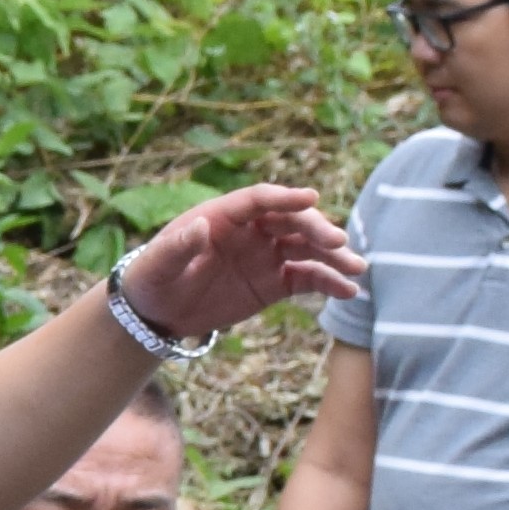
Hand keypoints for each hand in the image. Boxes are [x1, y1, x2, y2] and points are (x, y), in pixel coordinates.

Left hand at [119, 182, 365, 337]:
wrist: (156, 312)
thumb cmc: (151, 280)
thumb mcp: (156, 266)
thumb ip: (177, 247)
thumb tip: (199, 227)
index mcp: (222, 216)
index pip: (259, 200)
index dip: (285, 197)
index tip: (311, 198)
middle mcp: (250, 230)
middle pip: (291, 221)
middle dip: (317, 229)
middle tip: (338, 242)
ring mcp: (266, 255)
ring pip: (306, 249)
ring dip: (333, 256)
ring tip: (357, 269)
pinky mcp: (274, 282)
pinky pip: (307, 279)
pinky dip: (328, 282)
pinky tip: (348, 291)